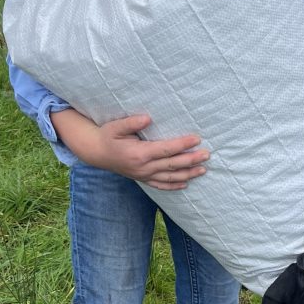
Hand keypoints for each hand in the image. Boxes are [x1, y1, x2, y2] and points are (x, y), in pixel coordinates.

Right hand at [81, 113, 208, 189]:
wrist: (97, 153)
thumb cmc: (108, 136)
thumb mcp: (116, 126)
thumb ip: (131, 123)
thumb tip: (148, 118)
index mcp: (139, 154)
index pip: (166, 149)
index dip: (182, 144)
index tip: (196, 138)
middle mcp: (143, 167)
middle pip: (172, 165)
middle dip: (191, 160)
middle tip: (207, 154)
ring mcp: (143, 175)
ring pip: (170, 177)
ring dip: (188, 174)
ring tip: (203, 170)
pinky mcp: (142, 179)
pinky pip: (161, 185)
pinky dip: (174, 186)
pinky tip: (185, 184)